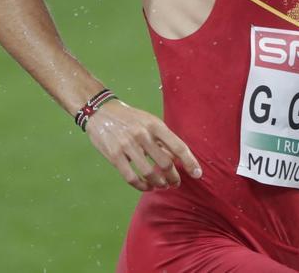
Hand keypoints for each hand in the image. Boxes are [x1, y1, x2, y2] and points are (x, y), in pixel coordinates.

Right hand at [85, 100, 202, 190]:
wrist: (100, 111)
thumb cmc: (130, 118)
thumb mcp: (149, 121)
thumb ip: (162, 139)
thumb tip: (176, 159)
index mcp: (155, 125)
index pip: (178, 146)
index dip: (190, 162)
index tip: (198, 174)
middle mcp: (143, 134)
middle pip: (165, 164)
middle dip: (174, 177)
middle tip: (176, 183)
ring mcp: (127, 145)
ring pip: (149, 173)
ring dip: (159, 184)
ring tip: (162, 186)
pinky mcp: (114, 155)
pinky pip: (131, 177)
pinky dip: (142, 186)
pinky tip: (146, 187)